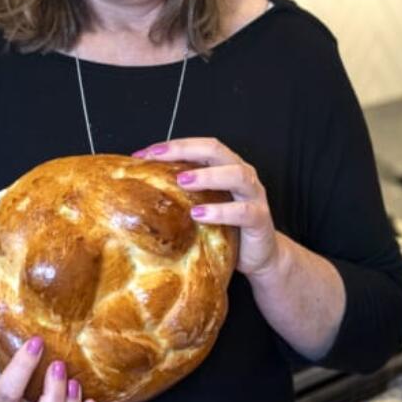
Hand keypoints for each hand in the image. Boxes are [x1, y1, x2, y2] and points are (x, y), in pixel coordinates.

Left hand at [134, 138, 283, 278]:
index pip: (199, 146)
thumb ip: (183, 192)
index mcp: (225, 166)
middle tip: (159, 157)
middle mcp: (242, 174)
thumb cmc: (225, 226)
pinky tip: (200, 214)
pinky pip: (243, 211)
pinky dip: (221, 211)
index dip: (173, 146)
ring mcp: (253, 195)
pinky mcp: (260, 219)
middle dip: (186, 150)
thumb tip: (141, 186)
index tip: (144, 154)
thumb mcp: (202, 205)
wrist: (259, 255)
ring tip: (182, 182)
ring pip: (236, 175)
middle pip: (216, 151)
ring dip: (207, 176)